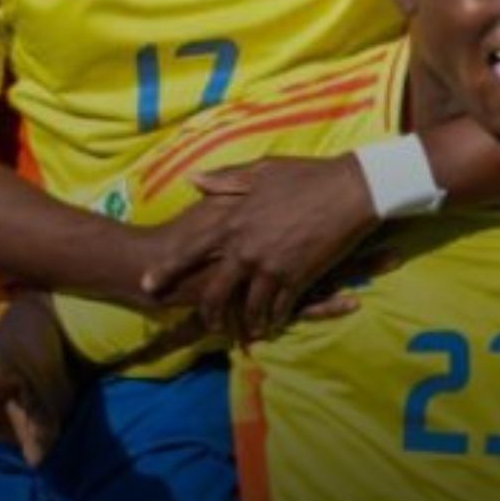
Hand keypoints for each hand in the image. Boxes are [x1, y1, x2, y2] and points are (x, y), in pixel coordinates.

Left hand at [143, 154, 376, 342]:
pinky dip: (276, 318)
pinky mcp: (297, 277)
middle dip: (209, 312)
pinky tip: (274, 323)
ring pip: (249, 306)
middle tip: (207, 323)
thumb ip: (225, 179)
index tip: (149, 284)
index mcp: (233, 219)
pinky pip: (280, 307)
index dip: (168, 268)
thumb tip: (194, 180)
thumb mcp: (261, 170)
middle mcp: (246, 247)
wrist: (350, 189)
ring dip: (247, 321)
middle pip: (216, 291)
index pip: (190, 249)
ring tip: (245, 330)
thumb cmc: (306, 174)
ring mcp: (271, 265)